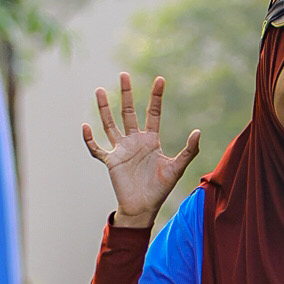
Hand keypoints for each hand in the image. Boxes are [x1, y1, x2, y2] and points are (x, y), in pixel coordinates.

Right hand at [82, 74, 200, 229]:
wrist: (144, 208)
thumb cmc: (160, 189)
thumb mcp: (178, 168)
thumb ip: (189, 150)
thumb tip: (198, 131)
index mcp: (151, 140)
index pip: (153, 113)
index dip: (156, 97)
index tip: (160, 79)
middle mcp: (134, 141)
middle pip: (129, 112)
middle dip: (126, 94)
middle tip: (124, 74)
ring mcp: (121, 150)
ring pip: (110, 124)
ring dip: (104, 108)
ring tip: (99, 90)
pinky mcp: (111, 161)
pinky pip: (97, 148)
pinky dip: (90, 139)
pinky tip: (85, 127)